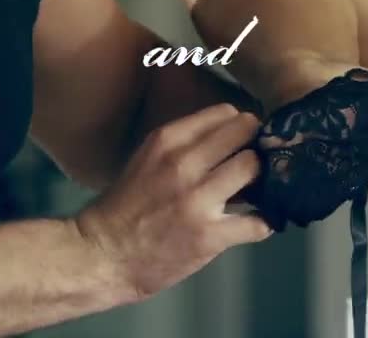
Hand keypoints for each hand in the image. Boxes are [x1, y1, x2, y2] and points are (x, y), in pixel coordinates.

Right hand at [74, 103, 272, 301]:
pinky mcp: (209, 236)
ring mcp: (197, 200)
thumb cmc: (126, 206)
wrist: (103, 254)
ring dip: (261, 178)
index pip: (223, 113)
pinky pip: (257, 222)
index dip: (241, 124)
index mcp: (166, 141)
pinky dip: (263, 222)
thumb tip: (230, 134)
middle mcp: (183, 164)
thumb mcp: (147, 158)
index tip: (246, 137)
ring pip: (252, 168)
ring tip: (257, 189)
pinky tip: (257, 223)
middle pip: (244, 133)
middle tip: (257, 160)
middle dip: (256, 145)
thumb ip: (183, 144)